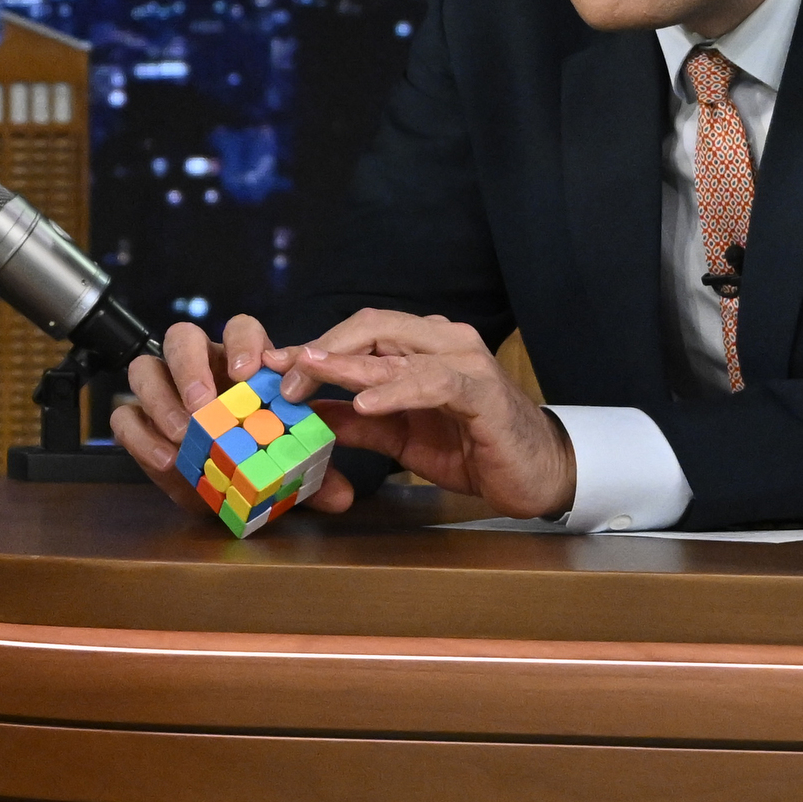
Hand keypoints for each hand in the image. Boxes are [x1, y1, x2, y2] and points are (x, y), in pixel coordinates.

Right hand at [109, 314, 365, 517]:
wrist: (222, 489)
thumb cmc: (260, 463)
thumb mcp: (290, 468)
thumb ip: (314, 476)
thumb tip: (341, 496)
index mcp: (240, 366)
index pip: (240, 330)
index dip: (243, 343)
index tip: (250, 374)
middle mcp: (197, 369)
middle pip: (180, 338)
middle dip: (190, 367)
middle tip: (205, 406)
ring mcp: (162, 392)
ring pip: (143, 369)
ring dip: (161, 400)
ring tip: (184, 436)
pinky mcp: (137, 422)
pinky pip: (123, 416)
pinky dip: (140, 436)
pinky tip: (165, 459)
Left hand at [271, 311, 576, 518]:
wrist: (534, 474)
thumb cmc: (470, 447)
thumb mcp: (399, 436)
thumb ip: (356, 422)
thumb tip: (308, 415)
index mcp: (421, 347)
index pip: (359, 333)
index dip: (313, 346)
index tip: (268, 364)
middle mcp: (443, 342)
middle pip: (372, 326)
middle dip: (322, 349)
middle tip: (282, 374)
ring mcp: (466, 362)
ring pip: (397, 350)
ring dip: (349, 364)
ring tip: (309, 373)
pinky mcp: (483, 393)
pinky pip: (434, 382)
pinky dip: (397, 390)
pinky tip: (367, 403)